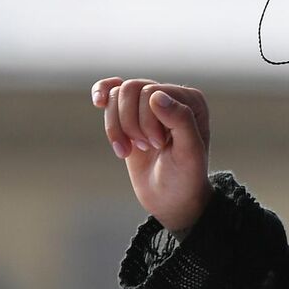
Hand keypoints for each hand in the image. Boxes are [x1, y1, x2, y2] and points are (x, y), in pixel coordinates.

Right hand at [92, 77, 213, 235]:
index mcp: (191, 100)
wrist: (170, 199)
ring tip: (129, 150)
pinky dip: (102, 93)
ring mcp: (149, 103)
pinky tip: (98, 103)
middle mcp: (170, 95)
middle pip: (131, 89)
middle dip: (131, 124)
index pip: (152, 92)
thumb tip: (156, 95)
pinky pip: (111, 90)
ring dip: (116, 126)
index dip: (148, 121)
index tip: (159, 146)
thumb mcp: (189, 153)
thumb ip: (180, 121)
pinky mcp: (131, 112)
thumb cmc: (185, 177)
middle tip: (145, 148)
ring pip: (117, 93)